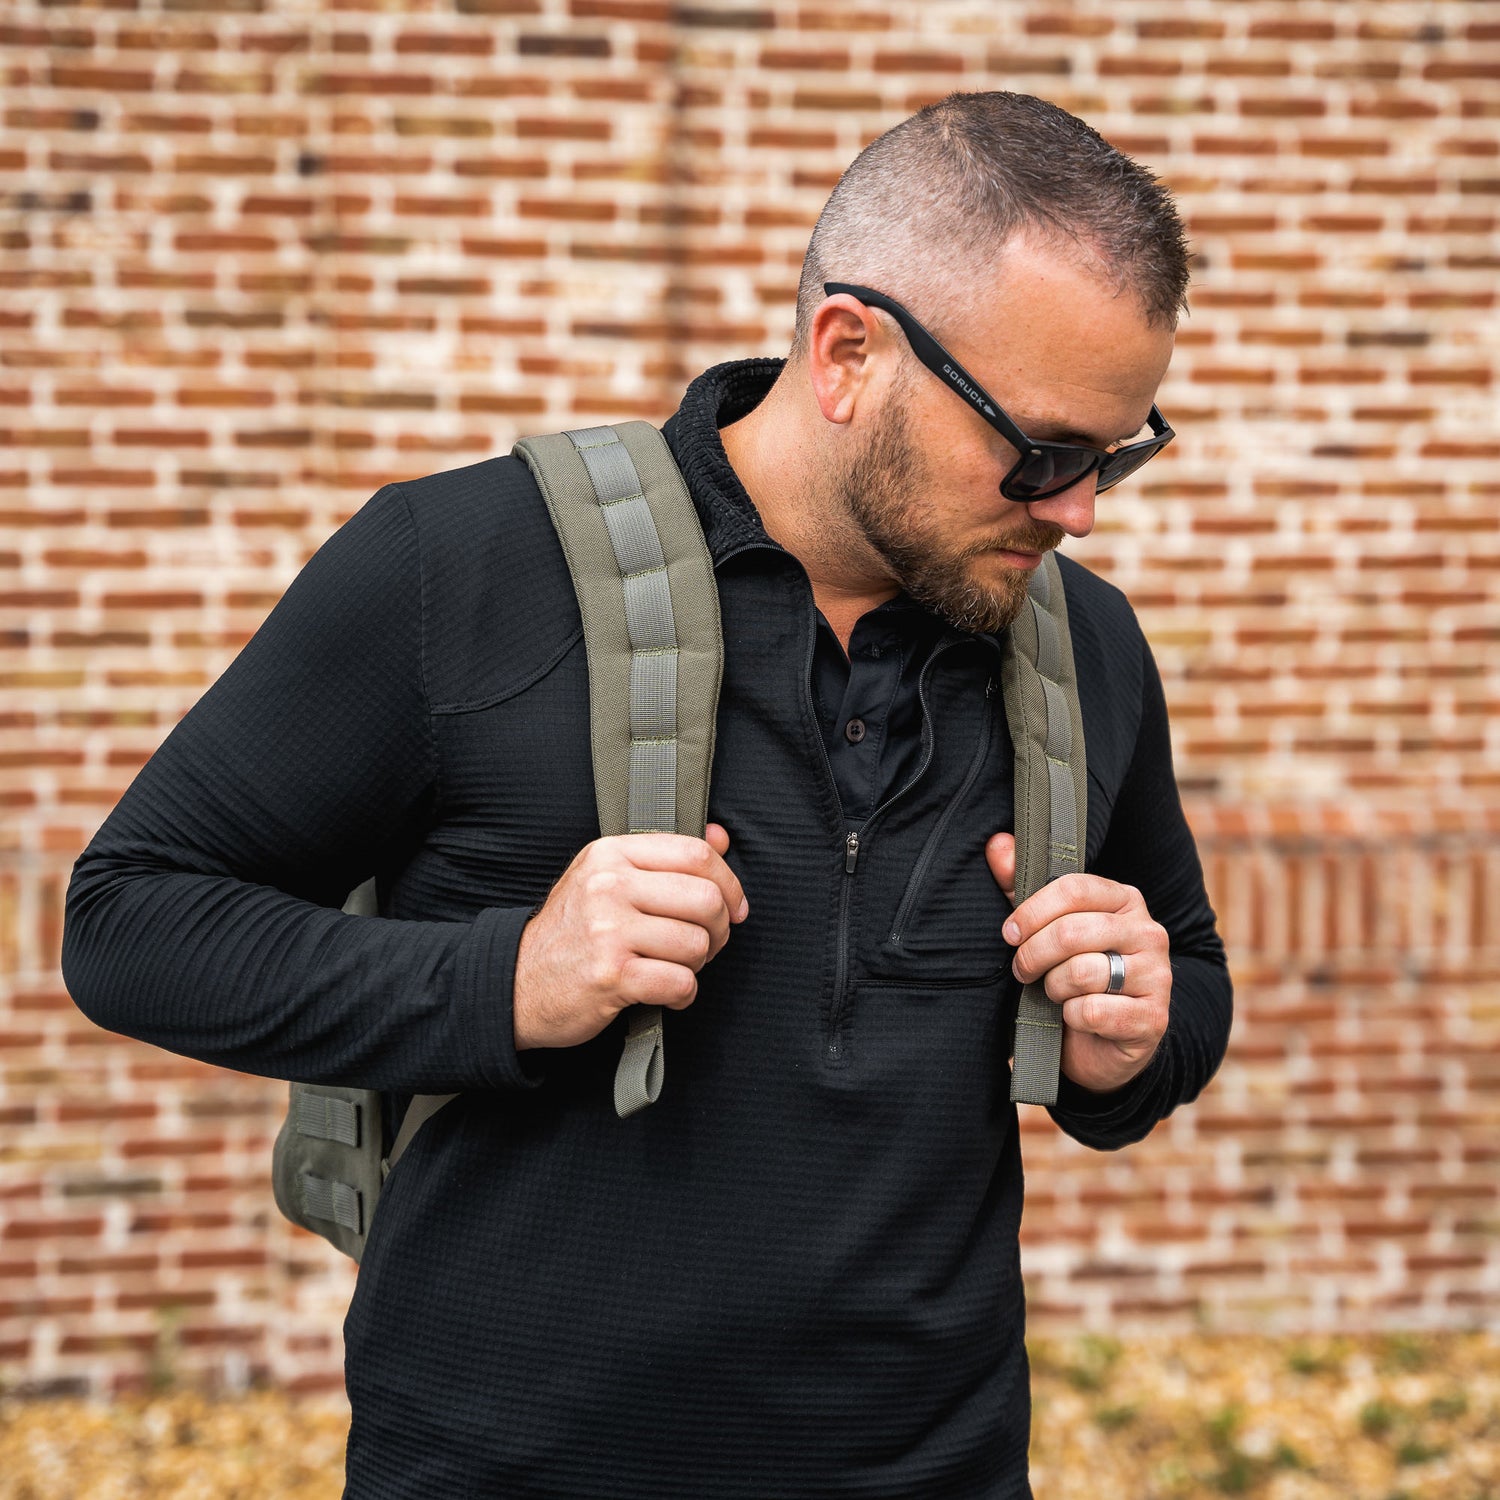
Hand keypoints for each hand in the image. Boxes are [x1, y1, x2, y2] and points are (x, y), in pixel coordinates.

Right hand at [513, 823, 747, 1050]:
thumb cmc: (571, 931)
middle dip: (720, 928)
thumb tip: (721, 837)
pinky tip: (667, 992)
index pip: (695, 853)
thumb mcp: (605, 878)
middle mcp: (609, 886)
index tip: (734, 906)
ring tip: (676, 966)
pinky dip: (683, 994)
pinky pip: (679, 982)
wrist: (516, 982)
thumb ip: (663, 857)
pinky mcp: (610, 975)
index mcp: (611, 855)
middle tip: (708, 944)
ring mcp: (608, 931)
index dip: (728, 882)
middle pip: (705, 898)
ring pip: (696, 943)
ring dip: (698, 964)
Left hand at [986, 832, 1169, 1093]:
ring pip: (1082, 972)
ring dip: (1054, 987)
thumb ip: (1020, 884)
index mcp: (1125, 900)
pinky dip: (1073, 1017)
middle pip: (1073, 932)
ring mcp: (1157, 976)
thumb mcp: (1044, 927)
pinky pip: (1094, 1011)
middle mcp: (1149, 932)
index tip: (1009, 933)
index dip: (1032, 910)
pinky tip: (1075, 1017)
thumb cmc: (1072, 973)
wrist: (1106, 1042)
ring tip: (1053, 992)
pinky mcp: (1153, 1018)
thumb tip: (997, 844)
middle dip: (1034, 955)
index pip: (1074, 888)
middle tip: (1022, 970)